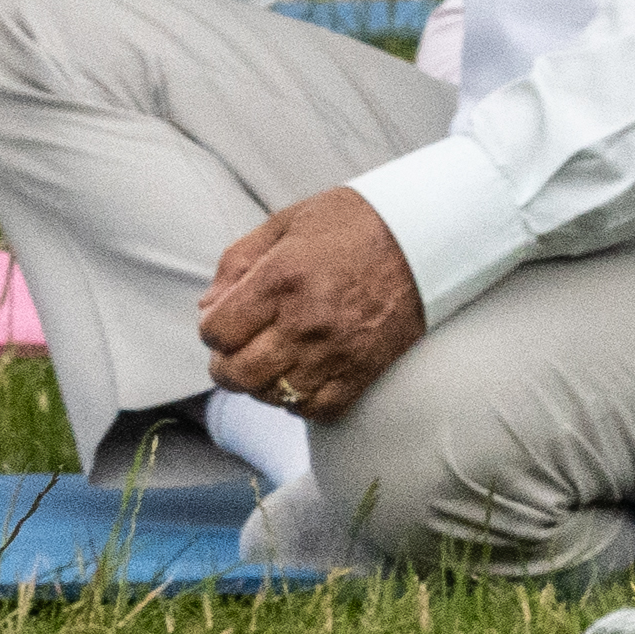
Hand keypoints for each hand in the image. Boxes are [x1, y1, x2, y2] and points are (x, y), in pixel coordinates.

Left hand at [198, 190, 429, 414]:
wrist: (427, 235)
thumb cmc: (353, 224)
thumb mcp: (285, 224)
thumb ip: (237, 264)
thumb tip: (207, 308)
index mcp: (280, 278)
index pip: (216, 332)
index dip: (212, 329)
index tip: (226, 321)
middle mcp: (306, 319)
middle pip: (238, 373)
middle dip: (227, 366)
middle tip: (239, 351)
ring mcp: (338, 349)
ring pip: (273, 395)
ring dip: (263, 384)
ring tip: (272, 363)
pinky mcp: (366, 368)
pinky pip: (318, 409)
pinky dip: (302, 401)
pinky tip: (303, 378)